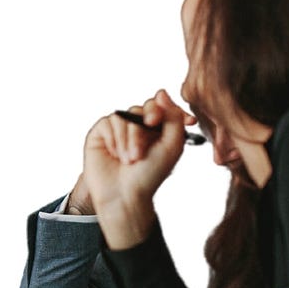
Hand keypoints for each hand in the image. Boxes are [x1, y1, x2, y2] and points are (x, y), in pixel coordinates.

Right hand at [82, 90, 195, 248]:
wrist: (125, 195)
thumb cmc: (149, 176)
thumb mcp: (172, 146)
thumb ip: (174, 118)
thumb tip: (160, 93)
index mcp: (157, 129)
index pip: (162, 106)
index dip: (169, 109)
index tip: (188, 121)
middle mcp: (137, 126)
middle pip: (143, 108)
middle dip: (147, 125)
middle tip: (145, 144)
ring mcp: (118, 129)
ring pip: (125, 116)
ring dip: (130, 138)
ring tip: (130, 159)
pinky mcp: (100, 133)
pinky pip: (109, 122)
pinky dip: (115, 139)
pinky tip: (116, 155)